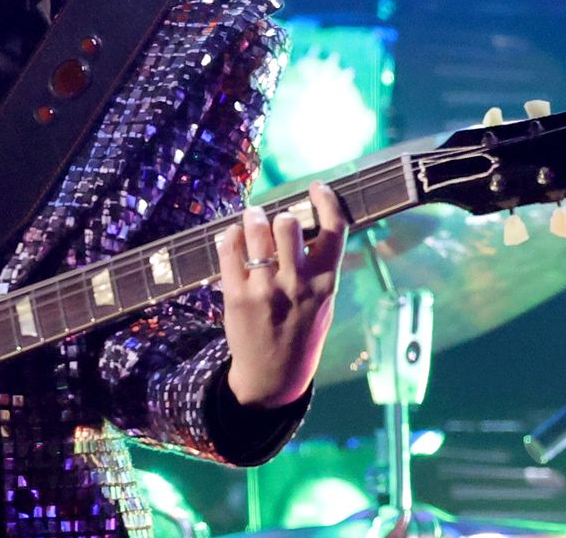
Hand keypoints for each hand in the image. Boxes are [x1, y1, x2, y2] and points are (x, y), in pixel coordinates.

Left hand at [214, 182, 347, 407]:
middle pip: (288, 225)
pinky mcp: (237, 297)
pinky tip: (233, 236)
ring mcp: (266, 291)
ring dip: (253, 218)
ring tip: (251, 218)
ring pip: (257, 232)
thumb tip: (309, 226)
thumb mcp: (323, 304)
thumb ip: (320, 268)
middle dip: (280, 215)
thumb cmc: (301, 334)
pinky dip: (230, 236)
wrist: (273, 378)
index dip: (326, 201)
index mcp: (327, 284)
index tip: (316, 188)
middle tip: (272, 217)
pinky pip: (230, 250)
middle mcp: (298, 285)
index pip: (335, 229)